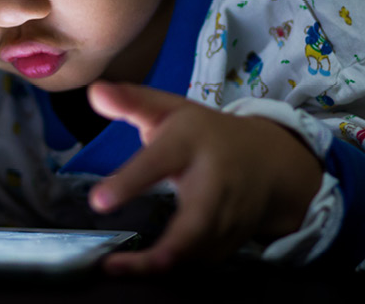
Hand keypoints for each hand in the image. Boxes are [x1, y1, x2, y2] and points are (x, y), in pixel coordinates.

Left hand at [85, 82, 320, 273]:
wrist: (270, 162)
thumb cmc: (207, 135)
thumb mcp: (171, 110)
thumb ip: (131, 101)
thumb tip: (94, 92)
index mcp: (191, 143)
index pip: (159, 162)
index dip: (130, 182)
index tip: (99, 202)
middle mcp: (214, 183)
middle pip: (194, 223)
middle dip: (163, 250)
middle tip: (117, 265)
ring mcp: (228, 216)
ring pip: (198, 251)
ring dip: (159, 267)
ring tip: (119, 271)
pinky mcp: (231, 240)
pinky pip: (202, 262)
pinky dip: (174, 271)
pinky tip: (144, 271)